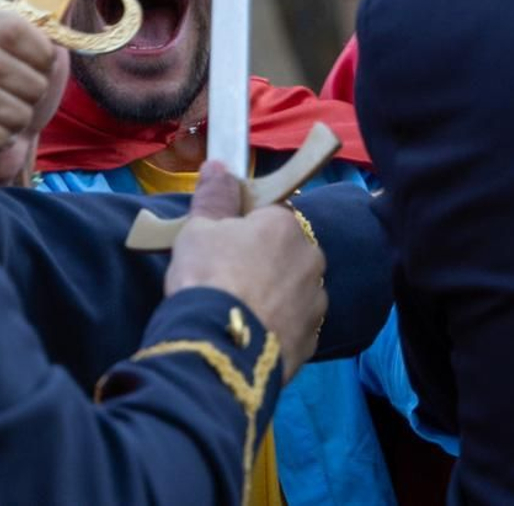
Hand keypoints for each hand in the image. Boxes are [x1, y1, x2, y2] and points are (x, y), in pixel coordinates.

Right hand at [0, 7, 67, 188]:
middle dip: (30, 88)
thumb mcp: (31, 59)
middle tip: (36, 98)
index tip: (47, 66)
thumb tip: (55, 50)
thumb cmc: (14, 88)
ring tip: (21, 119)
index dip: (38, 52)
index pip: (10, 29)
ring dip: (16, 115)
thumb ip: (46, 46)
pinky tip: (4, 136)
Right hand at [165, 164, 325, 381]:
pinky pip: (294, 325)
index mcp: (285, 226)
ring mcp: (315, 303)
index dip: (246, 229)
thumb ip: (214, 196)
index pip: (270, 216)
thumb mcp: (198, 228)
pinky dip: (278, 327)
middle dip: (266, 262)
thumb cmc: (208, 276)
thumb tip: (219, 165)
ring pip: (294, 290)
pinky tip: (252, 335)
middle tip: (230, 280)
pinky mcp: (311, 342)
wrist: (219, 347)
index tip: (224, 246)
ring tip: (240, 312)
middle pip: (287, 253)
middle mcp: (310, 259)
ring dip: (276, 296)